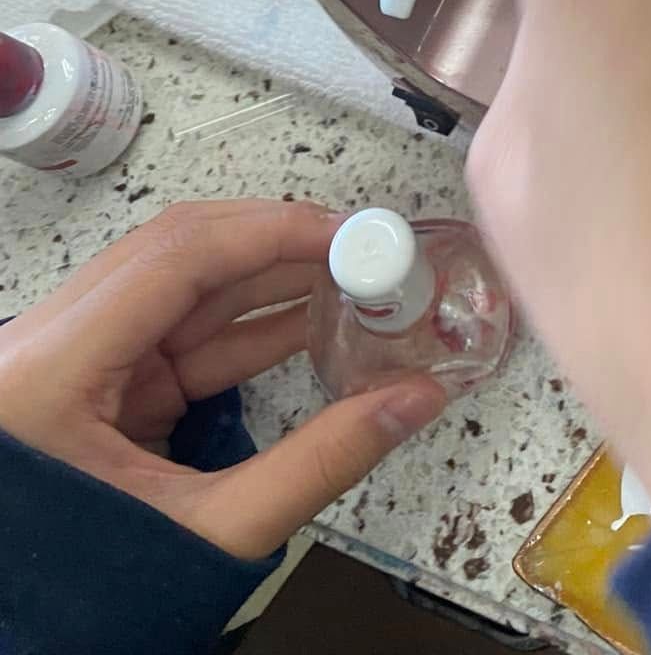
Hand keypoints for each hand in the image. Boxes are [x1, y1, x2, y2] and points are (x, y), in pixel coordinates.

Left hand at [0, 200, 444, 559]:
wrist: (26, 650)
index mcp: (54, 367)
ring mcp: (68, 362)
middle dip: (275, 244)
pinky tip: (309, 323)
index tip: (353, 233)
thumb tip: (418, 398)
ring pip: (179, 289)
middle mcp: (50, 343)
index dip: (270, 232)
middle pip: (175, 255)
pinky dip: (244, 328)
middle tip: (362, 247)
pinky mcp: (93, 387)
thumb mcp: (208, 532)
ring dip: (267, 281)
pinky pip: (175, 334)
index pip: (175, 256)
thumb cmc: (90, 597)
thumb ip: (318, 462)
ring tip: (350, 279)